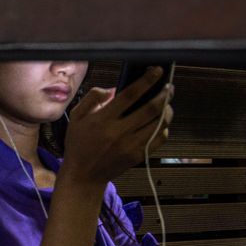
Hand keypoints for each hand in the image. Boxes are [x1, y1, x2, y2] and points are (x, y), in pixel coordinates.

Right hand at [62, 67, 173, 184]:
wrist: (83, 175)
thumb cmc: (78, 144)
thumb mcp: (76, 117)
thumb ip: (92, 98)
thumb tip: (113, 89)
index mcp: (103, 119)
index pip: (130, 94)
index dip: (146, 81)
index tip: (157, 71)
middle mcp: (119, 131)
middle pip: (151, 108)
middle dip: (164, 95)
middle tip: (169, 87)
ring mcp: (130, 145)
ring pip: (158, 123)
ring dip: (167, 111)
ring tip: (167, 104)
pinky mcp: (138, 156)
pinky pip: (159, 139)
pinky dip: (164, 129)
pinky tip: (160, 123)